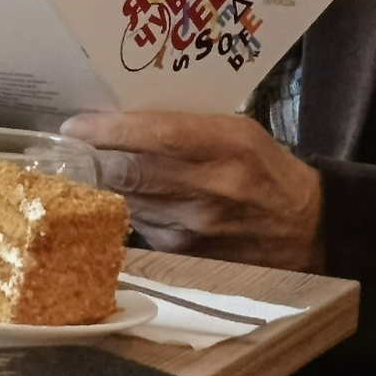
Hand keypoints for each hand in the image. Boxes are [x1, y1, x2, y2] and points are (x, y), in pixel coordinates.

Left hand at [61, 110, 323, 270]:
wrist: (305, 231)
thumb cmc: (267, 169)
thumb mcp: (239, 130)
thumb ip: (189, 124)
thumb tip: (128, 119)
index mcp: (227, 146)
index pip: (155, 135)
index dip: (108, 130)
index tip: (75, 125)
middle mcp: (209, 189)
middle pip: (130, 172)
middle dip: (93, 157)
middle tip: (70, 146)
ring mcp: (194, 229)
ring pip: (128, 202)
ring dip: (103, 185)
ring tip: (87, 167)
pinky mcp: (186, 256)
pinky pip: (141, 227)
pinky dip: (127, 210)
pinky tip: (124, 198)